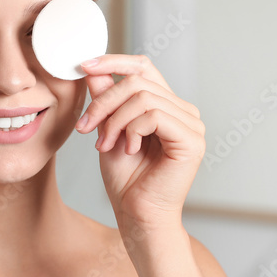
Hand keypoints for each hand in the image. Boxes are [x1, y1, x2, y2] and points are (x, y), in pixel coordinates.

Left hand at [74, 54, 205, 237]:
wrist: (137, 215)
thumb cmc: (125, 179)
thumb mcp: (107, 129)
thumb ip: (104, 98)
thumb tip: (91, 67)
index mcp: (166, 105)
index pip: (143, 67)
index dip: (114, 61)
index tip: (84, 65)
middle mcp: (183, 110)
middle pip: (137, 82)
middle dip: (104, 102)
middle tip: (86, 128)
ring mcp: (192, 124)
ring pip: (143, 97)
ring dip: (114, 120)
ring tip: (105, 144)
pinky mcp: (192, 139)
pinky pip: (155, 115)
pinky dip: (132, 130)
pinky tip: (129, 148)